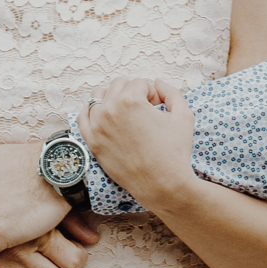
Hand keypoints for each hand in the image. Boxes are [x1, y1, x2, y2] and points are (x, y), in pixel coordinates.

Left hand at [81, 78, 193, 204]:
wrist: (163, 184)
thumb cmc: (175, 152)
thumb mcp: (184, 116)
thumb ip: (171, 92)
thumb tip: (157, 82)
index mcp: (130, 101)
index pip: (139, 83)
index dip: (152, 93)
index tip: (158, 105)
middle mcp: (109, 110)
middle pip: (117, 85)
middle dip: (133, 92)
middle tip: (145, 109)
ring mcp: (97, 126)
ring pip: (97, 96)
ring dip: (112, 98)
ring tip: (126, 111)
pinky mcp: (91, 141)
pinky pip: (83, 116)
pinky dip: (92, 112)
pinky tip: (106, 117)